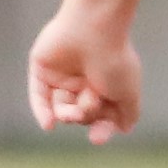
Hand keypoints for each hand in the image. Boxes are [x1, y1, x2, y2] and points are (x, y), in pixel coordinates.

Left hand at [29, 5, 147, 143]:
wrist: (94, 28)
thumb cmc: (114, 60)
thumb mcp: (128, 92)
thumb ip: (128, 113)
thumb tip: (123, 129)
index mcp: (105, 85)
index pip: (101, 116)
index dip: (100, 129)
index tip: (97, 139)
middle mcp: (84, 80)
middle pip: (80, 114)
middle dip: (85, 115)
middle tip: (89, 103)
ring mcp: (62, 75)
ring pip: (60, 108)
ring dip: (67, 114)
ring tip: (73, 108)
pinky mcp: (42, 68)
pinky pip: (38, 95)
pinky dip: (42, 111)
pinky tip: (48, 125)